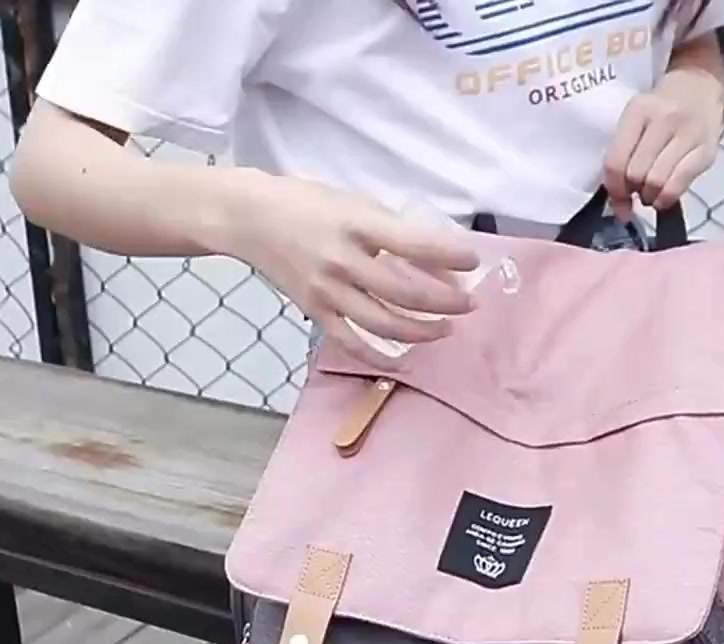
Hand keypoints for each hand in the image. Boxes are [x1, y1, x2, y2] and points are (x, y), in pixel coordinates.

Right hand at [226, 175, 480, 362]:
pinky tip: (404, 360)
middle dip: (445, 303)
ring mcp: (328, 291)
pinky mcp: (315, 312)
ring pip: (384, 324)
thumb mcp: (354, 203)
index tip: (473, 262)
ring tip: (445, 329)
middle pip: (406, 293)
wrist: (250, 218)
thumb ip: (390, 230)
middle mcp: (343, 261)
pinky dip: (380, 356)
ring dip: (422, 332)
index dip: (449, 256)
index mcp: (357, 225)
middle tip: (468, 305)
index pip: (415, 245)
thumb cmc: (307, 203)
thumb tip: (435, 261)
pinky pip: (352, 343)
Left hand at [603, 67, 723, 218]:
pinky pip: (679, 185)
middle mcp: (664, 119)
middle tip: (636, 191)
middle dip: (632, 191)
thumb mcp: (636, 122)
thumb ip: (622, 158)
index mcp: (639, 110)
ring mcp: (689, 133)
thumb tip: (619, 207)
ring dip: (649, 197)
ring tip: (650, 193)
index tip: (617, 200)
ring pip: (656, 182)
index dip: (613, 189)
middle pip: (636, 174)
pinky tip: (663, 197)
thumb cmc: (661, 111)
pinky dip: (666, 199)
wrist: (701, 88)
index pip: (615, 161)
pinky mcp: (707, 150)